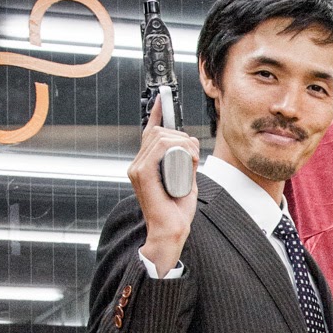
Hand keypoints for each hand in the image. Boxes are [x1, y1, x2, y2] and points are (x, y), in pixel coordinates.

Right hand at [129, 93, 197, 275]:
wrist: (170, 233)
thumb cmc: (177, 212)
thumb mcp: (185, 180)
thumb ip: (185, 163)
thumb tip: (191, 146)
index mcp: (146, 165)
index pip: (150, 132)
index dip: (158, 114)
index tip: (162, 99)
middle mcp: (138, 164)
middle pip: (158, 132)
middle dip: (182, 138)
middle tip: (195, 157)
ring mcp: (137, 168)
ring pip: (161, 137)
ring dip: (183, 145)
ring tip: (192, 163)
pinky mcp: (141, 173)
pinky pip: (158, 147)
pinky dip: (177, 150)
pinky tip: (187, 162)